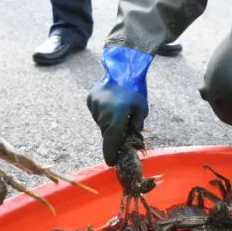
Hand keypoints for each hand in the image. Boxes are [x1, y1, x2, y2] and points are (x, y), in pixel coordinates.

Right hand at [88, 46, 152, 164]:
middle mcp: (103, 112)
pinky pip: (96, 113)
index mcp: (117, 116)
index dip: (111, 153)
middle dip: (114, 136)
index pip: (112, 141)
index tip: (111, 163)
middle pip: (106, 133)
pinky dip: (103, 113)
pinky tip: (110, 104)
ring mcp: (94, 105)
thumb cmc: (136, 90)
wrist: (123, 67)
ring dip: (108, 123)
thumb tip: (132, 142)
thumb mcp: (141, 110)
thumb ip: (135, 127)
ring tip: (118, 111)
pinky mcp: (90, 99)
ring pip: (101, 123)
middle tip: (122, 132)